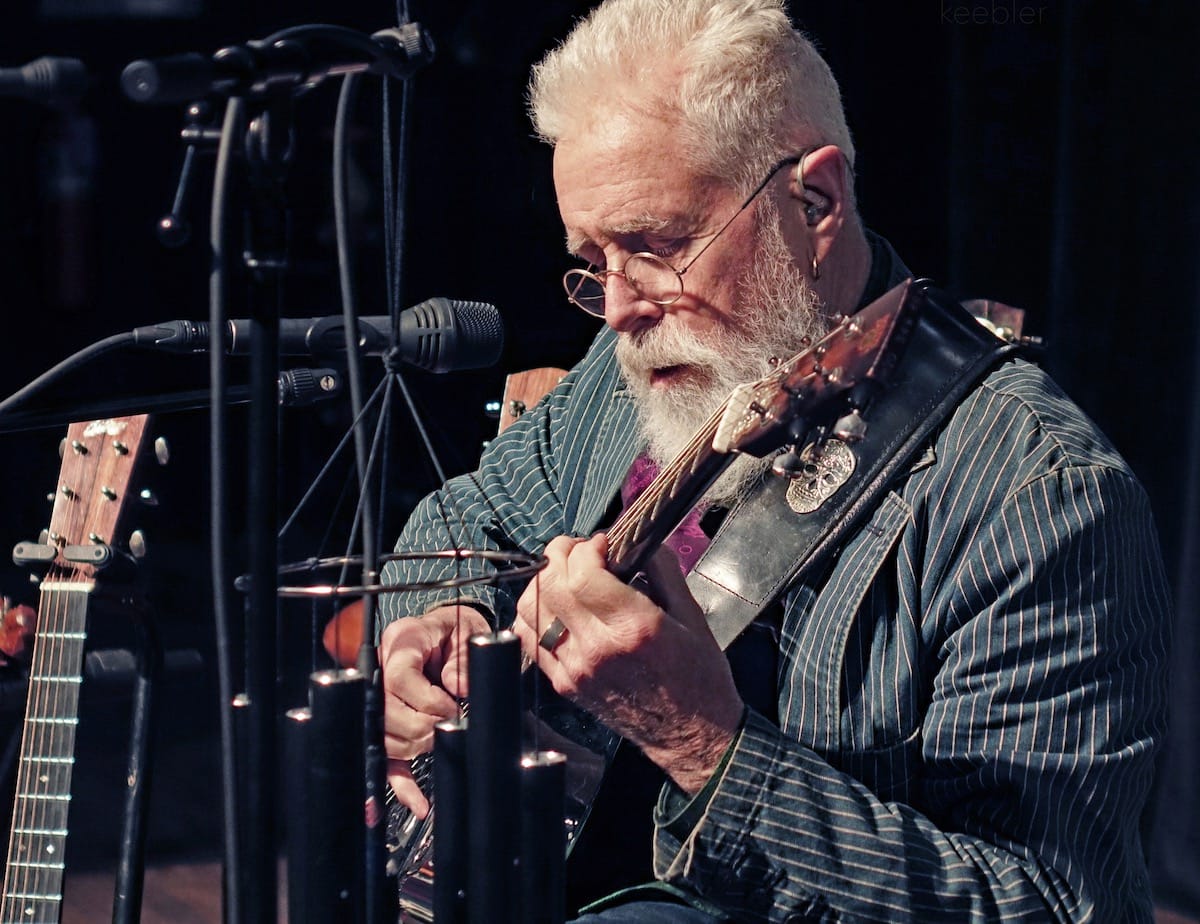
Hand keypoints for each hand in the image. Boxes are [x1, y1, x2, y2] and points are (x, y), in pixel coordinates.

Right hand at [380, 603, 490, 815]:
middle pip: (386, 712)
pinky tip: (418, 803)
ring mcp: (379, 700)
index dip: (426, 699)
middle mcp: (381, 671)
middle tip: (448, 725)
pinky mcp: (386, 724)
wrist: (445, 632)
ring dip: (413, 749)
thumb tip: (459, 688)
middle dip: (422, 727)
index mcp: (400, 643)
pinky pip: (387, 758)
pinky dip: (401, 784)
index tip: (450, 707)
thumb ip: (462, 659)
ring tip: (438, 744)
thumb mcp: (465, 633)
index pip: (398, 677)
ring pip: (383, 738)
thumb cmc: (455, 630)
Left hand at [512, 534, 742, 794]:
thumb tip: (638, 538)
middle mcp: (597, 649)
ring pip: (530, 608)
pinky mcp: (564, 683)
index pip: (583, 574)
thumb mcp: (693, 615)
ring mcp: (575, 669)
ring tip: (566, 575)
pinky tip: (559, 606)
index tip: (602, 543)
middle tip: (579, 550)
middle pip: (551, 585)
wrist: (690, 734)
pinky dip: (537, 612)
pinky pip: (529, 637)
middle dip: (560, 555)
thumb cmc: (698, 676)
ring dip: (543, 581)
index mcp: (633, 628)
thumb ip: (663, 570)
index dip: (586, 548)